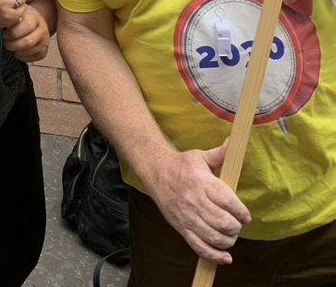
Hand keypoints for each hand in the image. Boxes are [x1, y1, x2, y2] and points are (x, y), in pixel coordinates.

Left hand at [2, 4, 49, 62]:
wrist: (34, 21)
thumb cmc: (21, 18)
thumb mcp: (16, 13)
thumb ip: (11, 18)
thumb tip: (0, 23)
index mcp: (34, 18)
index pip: (27, 26)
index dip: (14, 32)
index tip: (5, 35)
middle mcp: (42, 29)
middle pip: (29, 41)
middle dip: (14, 45)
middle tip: (5, 43)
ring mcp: (44, 41)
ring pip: (31, 51)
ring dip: (17, 52)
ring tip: (11, 47)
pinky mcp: (44, 51)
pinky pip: (34, 58)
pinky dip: (23, 57)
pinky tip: (17, 52)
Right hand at [145, 144, 250, 263]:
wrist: (156, 172)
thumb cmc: (182, 165)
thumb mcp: (201, 156)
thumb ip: (220, 154)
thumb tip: (233, 144)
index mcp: (203, 183)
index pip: (229, 203)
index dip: (242, 213)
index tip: (245, 215)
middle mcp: (196, 201)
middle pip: (225, 223)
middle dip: (236, 227)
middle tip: (236, 223)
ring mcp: (188, 217)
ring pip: (215, 237)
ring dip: (229, 240)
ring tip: (230, 234)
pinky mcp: (182, 228)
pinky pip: (200, 247)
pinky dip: (215, 256)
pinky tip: (226, 257)